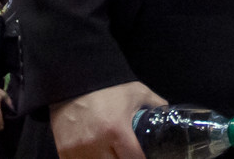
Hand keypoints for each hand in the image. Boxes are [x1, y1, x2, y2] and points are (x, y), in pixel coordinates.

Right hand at [50, 81, 164, 158]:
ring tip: (112, 153)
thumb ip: (156, 104)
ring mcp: (77, 150)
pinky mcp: (63, 151)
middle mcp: (96, 143)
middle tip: (127, 153)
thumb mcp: (137, 92)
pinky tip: (96, 155)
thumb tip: (169, 114)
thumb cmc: (108, 89)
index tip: (145, 156)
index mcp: (116, 129)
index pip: (134, 158)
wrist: (74, 82)